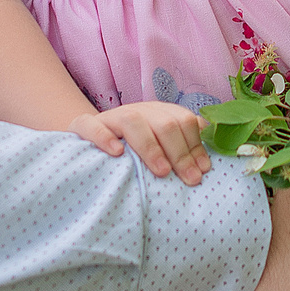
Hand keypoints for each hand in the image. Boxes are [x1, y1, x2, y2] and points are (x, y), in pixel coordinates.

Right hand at [69, 102, 209, 183]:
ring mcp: (110, 117)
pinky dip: (104, 137)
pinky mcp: (83, 126)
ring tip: (162, 171)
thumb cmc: (130, 151)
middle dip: (180, 152)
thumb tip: (206, 164)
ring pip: (132, 121)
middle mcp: (137, 112)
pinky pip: (91, 126)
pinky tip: (117, 153)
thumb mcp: (158, 148)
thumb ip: (180, 149)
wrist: (86, 141)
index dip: (196, 146)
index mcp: (158, 114)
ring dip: (150, 147)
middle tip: (190, 179)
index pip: (184, 121)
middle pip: (164, 123)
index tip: (203, 171)